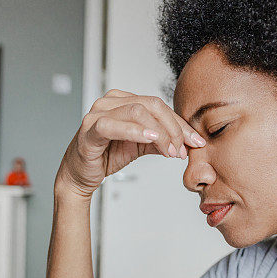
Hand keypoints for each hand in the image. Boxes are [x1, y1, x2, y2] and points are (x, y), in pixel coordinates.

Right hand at [55, 89, 206, 198]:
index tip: (196, 141)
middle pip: (152, 105)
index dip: (181, 123)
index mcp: (123, 101)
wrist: (80, 176)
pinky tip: (151, 139)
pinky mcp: (90, 130)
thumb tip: (188, 142)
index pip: (159, 106)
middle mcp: (110, 102)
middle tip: (183, 149)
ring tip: (170, 151)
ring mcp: (98, 113)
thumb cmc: (105, 156)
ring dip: (160, 133)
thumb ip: (161, 141)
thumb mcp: (141, 147)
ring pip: (137, 111)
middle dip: (173, 128)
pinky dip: (136, 131)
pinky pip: (114, 125)